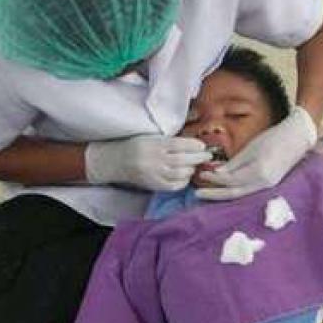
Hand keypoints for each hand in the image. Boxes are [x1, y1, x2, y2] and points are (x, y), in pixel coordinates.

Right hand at [85, 135, 208, 190]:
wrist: (115, 161)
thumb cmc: (137, 145)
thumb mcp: (151, 136)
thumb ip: (170, 139)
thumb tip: (194, 137)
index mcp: (154, 144)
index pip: (179, 145)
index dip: (194, 146)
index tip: (202, 145)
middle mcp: (154, 159)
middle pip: (182, 160)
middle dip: (198, 158)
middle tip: (206, 156)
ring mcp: (154, 174)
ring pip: (180, 173)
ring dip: (191, 169)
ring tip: (195, 165)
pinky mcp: (153, 185)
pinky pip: (174, 185)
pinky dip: (183, 181)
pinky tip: (185, 176)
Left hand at [195, 108, 316, 200]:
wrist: (298, 138)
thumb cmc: (274, 138)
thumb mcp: (252, 148)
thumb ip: (235, 163)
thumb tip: (218, 174)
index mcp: (259, 172)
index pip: (231, 180)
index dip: (214, 180)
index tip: (201, 175)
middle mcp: (264, 183)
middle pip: (234, 193)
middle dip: (215, 194)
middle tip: (197, 193)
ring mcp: (268, 186)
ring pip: (241, 194)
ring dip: (223, 194)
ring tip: (207, 193)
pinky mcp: (270, 185)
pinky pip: (248, 191)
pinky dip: (235, 190)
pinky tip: (224, 188)